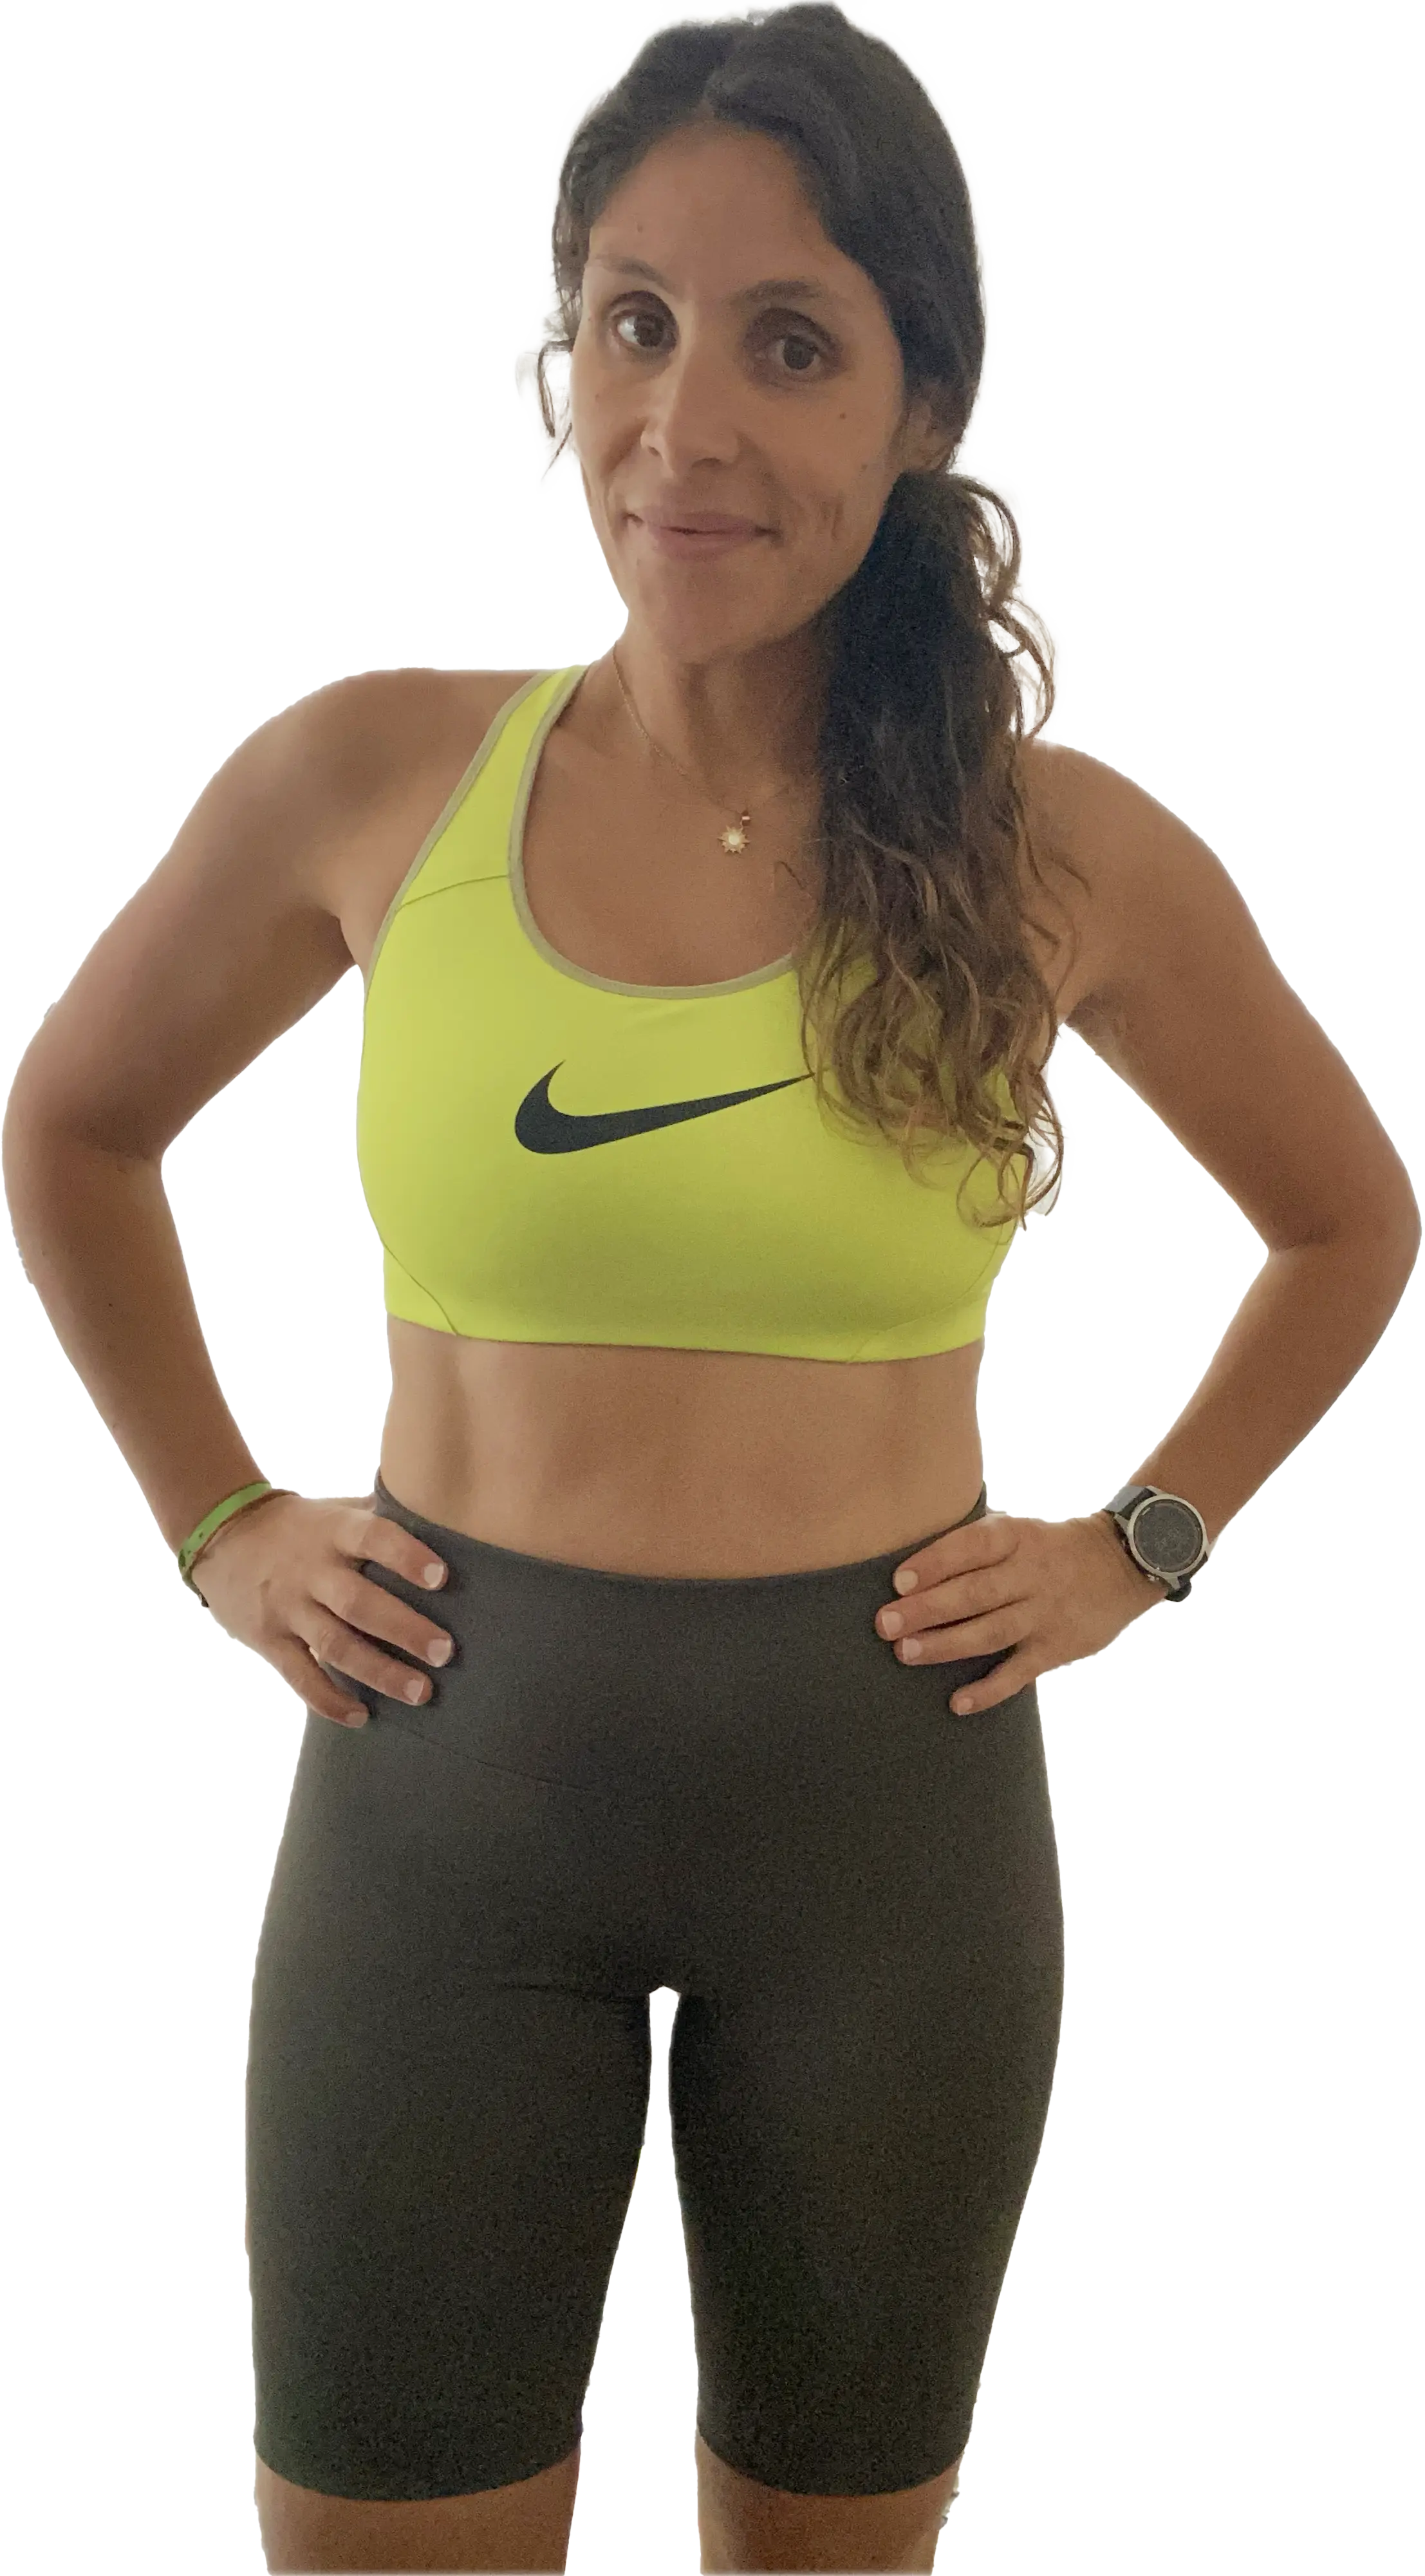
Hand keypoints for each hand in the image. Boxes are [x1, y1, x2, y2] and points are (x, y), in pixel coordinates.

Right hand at [189, 1487, 456, 1726]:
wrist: (220, 1534)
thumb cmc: (299, 1524)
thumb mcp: (334, 1508)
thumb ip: (379, 1517)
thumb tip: (446, 1523)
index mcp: (333, 1531)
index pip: (373, 1537)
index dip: (406, 1556)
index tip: (442, 1576)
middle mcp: (310, 1571)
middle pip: (358, 1602)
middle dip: (404, 1629)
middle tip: (445, 1651)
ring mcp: (287, 1608)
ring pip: (334, 1646)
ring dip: (379, 1672)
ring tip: (420, 1692)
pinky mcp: (268, 1640)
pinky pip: (299, 1676)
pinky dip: (328, 1700)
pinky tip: (361, 1716)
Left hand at [874, 1507, 1168, 1713]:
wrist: (1123, 1562)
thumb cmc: (1050, 1547)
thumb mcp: (1019, 1531)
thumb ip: (974, 1548)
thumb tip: (910, 1576)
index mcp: (1017, 1538)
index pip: (972, 1547)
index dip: (935, 1563)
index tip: (898, 1581)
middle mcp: (1032, 1575)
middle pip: (974, 1594)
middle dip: (926, 1610)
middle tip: (885, 1624)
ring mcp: (1045, 1613)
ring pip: (991, 1632)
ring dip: (946, 1645)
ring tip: (906, 1653)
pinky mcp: (1059, 1647)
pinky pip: (1019, 1673)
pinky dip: (988, 1690)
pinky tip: (958, 1702)